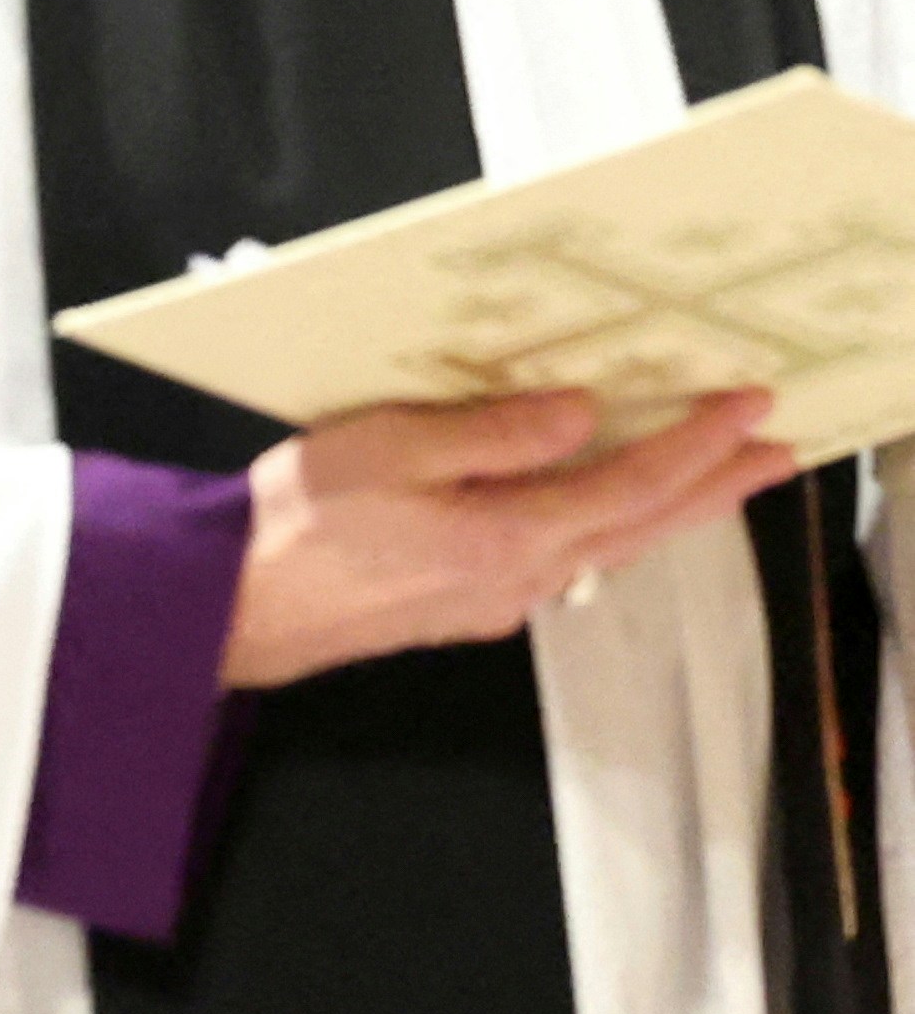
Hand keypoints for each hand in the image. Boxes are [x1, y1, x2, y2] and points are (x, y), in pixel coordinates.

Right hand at [224, 387, 795, 690]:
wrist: (234, 608)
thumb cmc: (299, 518)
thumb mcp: (391, 446)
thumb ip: (493, 432)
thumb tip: (584, 415)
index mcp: (510, 533)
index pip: (633, 484)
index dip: (699, 445)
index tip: (750, 404)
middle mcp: (522, 577)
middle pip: (642, 528)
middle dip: (715, 488)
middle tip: (778, 453)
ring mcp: (496, 601)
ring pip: (608, 551)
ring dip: (668, 511)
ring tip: (709, 479)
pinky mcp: (464, 610)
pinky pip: (565, 562)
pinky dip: (610, 529)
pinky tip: (601, 514)